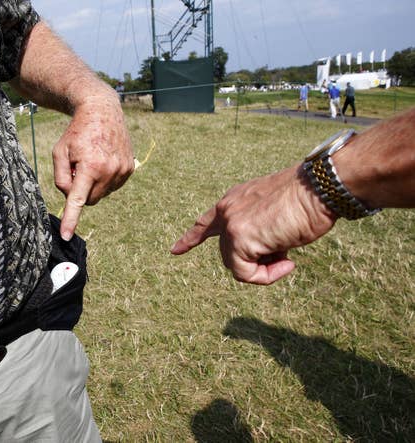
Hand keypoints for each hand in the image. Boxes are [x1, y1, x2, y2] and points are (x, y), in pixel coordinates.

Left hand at [54, 94, 133, 239]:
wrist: (102, 111)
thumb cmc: (77, 132)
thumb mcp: (59, 152)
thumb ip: (61, 178)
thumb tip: (70, 197)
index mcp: (90, 166)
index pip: (78, 199)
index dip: (71, 219)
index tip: (67, 235)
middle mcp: (109, 170)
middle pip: (89, 200)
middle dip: (81, 191)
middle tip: (77, 169)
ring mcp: (122, 170)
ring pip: (102, 194)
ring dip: (93, 185)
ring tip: (91, 160)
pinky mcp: (130, 168)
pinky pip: (112, 186)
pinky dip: (104, 179)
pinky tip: (102, 160)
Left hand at [170, 164, 337, 284]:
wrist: (319, 189)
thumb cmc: (309, 201)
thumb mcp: (276, 214)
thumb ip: (260, 231)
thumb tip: (262, 253)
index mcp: (235, 200)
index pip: (206, 222)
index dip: (191, 238)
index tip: (174, 250)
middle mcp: (227, 209)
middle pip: (228, 253)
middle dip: (255, 262)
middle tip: (283, 255)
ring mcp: (231, 223)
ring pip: (235, 265)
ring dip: (264, 270)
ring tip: (287, 257)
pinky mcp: (239, 237)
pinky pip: (244, 273)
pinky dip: (266, 276)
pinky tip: (287, 263)